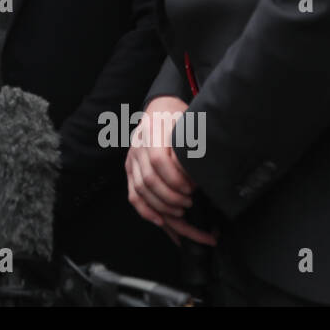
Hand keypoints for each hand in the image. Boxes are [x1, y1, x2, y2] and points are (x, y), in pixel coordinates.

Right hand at [125, 96, 215, 245]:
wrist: (160, 108)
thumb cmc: (179, 117)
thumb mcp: (188, 124)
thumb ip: (191, 145)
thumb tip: (199, 175)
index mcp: (152, 131)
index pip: (158, 161)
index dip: (176, 179)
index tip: (193, 188)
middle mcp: (138, 146)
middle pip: (149, 179)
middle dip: (171, 197)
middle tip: (190, 203)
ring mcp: (131, 159)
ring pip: (141, 190)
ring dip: (162, 206)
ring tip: (182, 213)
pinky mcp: (130, 170)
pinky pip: (133, 195)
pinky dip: (146, 211)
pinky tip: (161, 221)